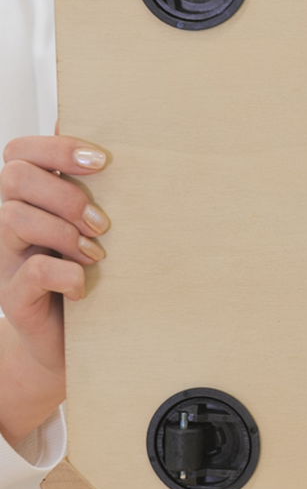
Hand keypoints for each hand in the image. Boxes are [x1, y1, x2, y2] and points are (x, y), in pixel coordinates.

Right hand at [0, 136, 109, 444]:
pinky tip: (86, 284)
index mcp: (32, 198)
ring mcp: (8, 259)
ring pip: (15, 218)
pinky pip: (32, 272)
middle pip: (15, 177)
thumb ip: (99, 191)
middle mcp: (12, 223)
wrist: (77, 344)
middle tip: (103, 223)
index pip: (21, 152)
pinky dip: (66, 274)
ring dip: (65, 232)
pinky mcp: (14, 296)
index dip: (57, 148)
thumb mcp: (98, 229)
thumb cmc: (94, 276)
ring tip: (97, 254)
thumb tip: (113, 144)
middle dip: (65, 193)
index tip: (103, 162)